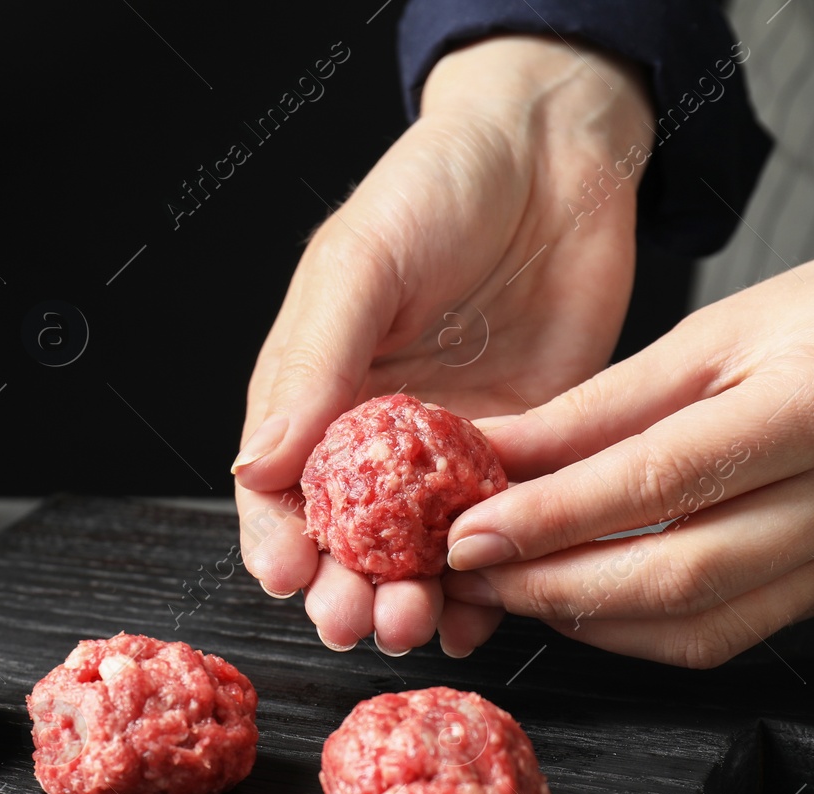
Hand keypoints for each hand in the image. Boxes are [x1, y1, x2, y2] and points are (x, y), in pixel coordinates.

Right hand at [232, 35, 654, 655]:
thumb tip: (257, 463)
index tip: (289, 576)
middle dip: (343, 587)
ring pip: (418, 552)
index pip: (278, 487)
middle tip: (357, 617)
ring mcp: (449, 451)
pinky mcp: (521, 455)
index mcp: (316, 387)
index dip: (277, 540)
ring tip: (418, 620)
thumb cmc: (437, 183)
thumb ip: (311, 362)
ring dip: (411, 596)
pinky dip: (484, 584)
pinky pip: (495, 534)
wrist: (556, 153)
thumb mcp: (359, 262)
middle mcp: (375, 431)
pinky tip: (478, 614)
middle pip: (345, 538)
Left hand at [443, 200, 813, 665]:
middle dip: (554, 586)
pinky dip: (643, 628)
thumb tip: (495, 454)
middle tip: (473, 574)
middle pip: (680, 576)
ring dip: (589, 620)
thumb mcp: (713, 330)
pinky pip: (729, 633)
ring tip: (514, 587)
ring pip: (701, 628)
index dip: (553, 517)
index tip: (470, 531)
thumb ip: (599, 406)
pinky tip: (586, 598)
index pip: (661, 481)